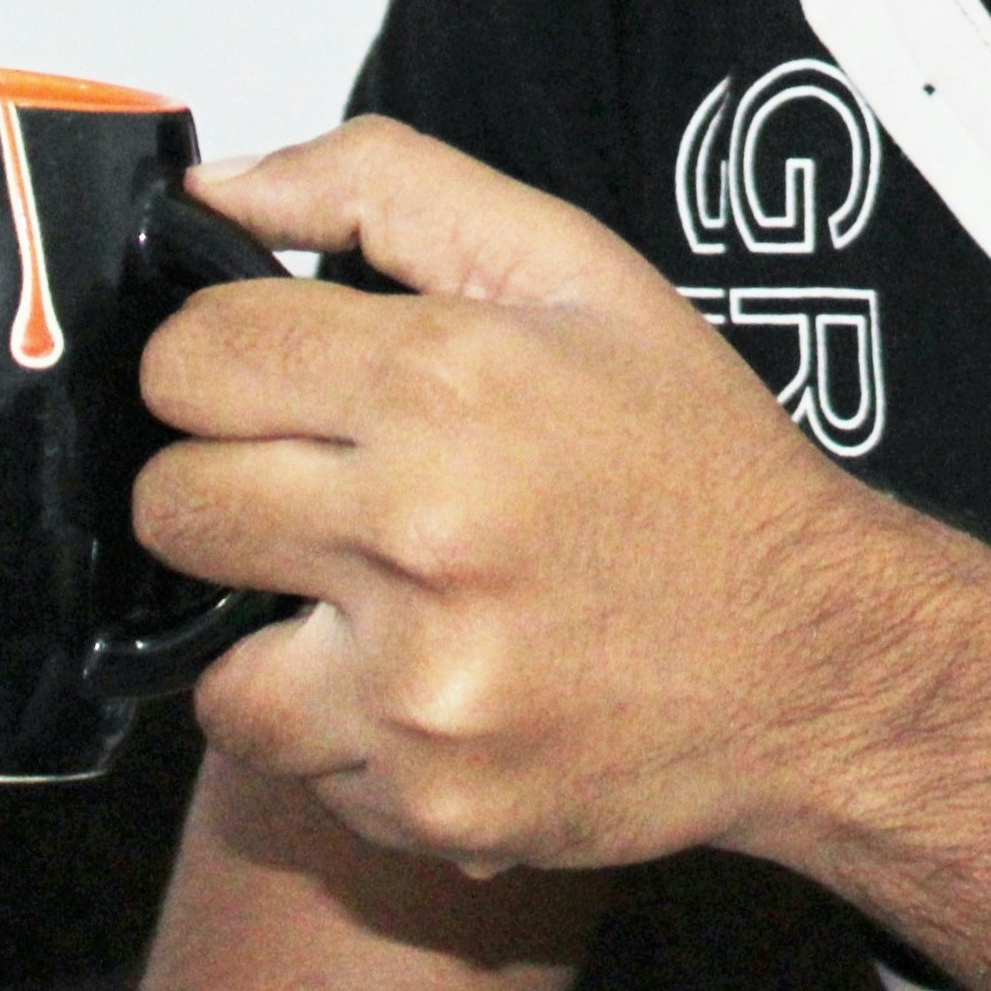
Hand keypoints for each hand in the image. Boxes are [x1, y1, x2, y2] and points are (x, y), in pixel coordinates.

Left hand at [136, 115, 927, 873]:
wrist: (817, 656)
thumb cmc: (693, 458)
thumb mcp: (576, 269)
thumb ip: (384, 187)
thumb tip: (212, 189)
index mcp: (450, 379)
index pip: (191, 359)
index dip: (224, 364)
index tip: (278, 386)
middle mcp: (424, 533)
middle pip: (173, 506)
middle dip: (236, 493)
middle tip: (335, 499)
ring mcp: (423, 685)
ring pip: (214, 667)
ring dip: (282, 638)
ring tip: (391, 609)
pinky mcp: (430, 803)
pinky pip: (297, 767)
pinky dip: (351, 736)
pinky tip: (444, 690)